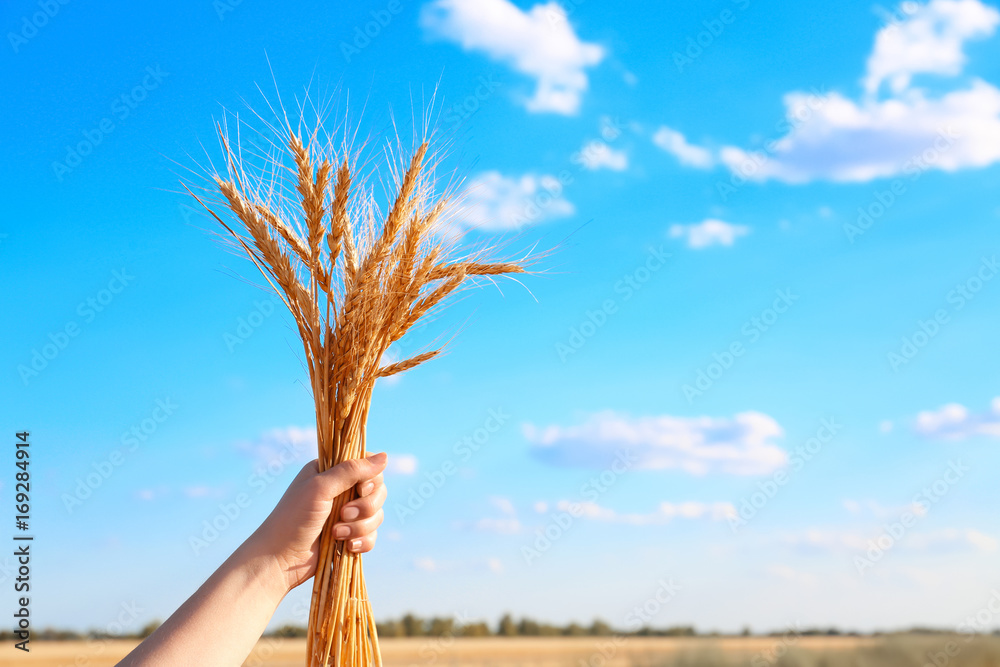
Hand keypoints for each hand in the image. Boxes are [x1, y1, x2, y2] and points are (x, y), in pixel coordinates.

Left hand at [243, 452, 387, 594]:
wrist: (280, 559)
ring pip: (377, 515)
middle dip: (365, 506)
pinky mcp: (350, 536)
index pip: (367, 466)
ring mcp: (346, 514)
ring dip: (360, 526)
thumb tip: (385, 456)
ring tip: (336, 533)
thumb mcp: (321, 487)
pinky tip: (346, 546)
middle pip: (377, 491)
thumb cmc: (293, 517)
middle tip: (343, 514)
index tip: (360, 489)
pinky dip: (362, 541)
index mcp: (331, 472)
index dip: (371, 479)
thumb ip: (351, 470)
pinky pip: (372, 535)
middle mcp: (341, 490)